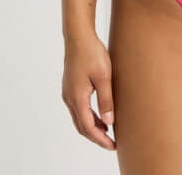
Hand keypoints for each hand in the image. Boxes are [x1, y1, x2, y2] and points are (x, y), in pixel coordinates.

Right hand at [61, 31, 116, 150]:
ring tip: (108, 131)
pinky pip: (79, 108)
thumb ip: (106, 100)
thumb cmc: (91, 53)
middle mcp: (69, 98)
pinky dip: (89, 116)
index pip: (88, 127)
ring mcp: (68, 92)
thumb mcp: (104, 76)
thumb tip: (109, 122)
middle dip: (96, 136)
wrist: (78, 36)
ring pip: (79, 117)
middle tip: (111, 143)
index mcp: (77, 98)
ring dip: (93, 126)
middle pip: (81, 126)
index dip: (100, 139)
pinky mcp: (71, 86)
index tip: (112, 145)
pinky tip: (100, 114)